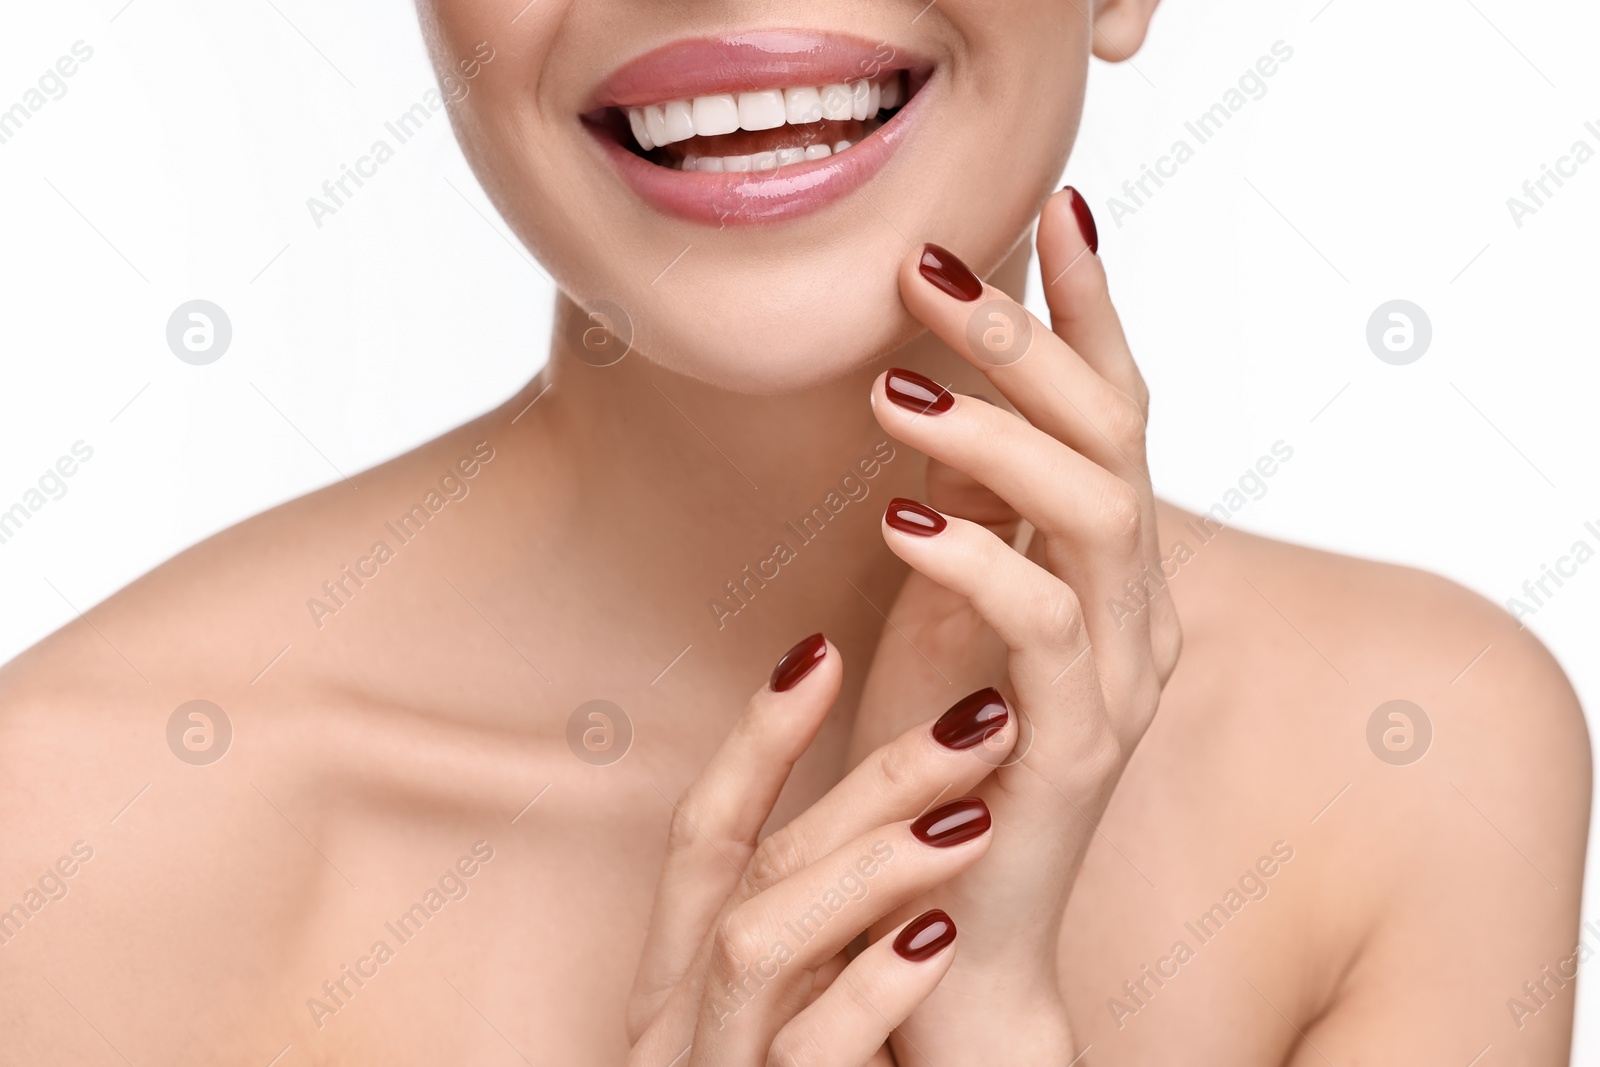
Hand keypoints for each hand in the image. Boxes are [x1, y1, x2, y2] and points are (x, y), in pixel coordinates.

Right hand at [625, 634, 1020, 1065]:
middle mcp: (676, 1021)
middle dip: (870, 784)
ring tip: (974, 820)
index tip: (824, 649)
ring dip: (871, 868)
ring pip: (757, 938)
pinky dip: (871, 987)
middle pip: (756, 866)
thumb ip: (814, 924)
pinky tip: (942, 939)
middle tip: (979, 720)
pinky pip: (810, 1050)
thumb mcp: (790, 1008)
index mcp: (676, 977)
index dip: (758, 737)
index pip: (704, 831)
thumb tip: (895, 804)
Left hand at [850, 187, 1182, 1062]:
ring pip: (1098, 511)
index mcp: (1113, 572)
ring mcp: (1121, 675)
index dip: (1090, 309)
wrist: (950, 925)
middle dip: (1027, 339)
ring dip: (997, 434)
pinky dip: (977, 557)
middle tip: (933, 269)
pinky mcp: (1078, 743)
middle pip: (1115, 435)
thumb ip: (963, 509)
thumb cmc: (939, 759)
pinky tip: (902, 520)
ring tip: (894, 390)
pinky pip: (1045, 623)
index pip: (1116, 412)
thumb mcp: (944, 607)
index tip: (1053, 209)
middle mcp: (1139, 609)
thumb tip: (935, 391)